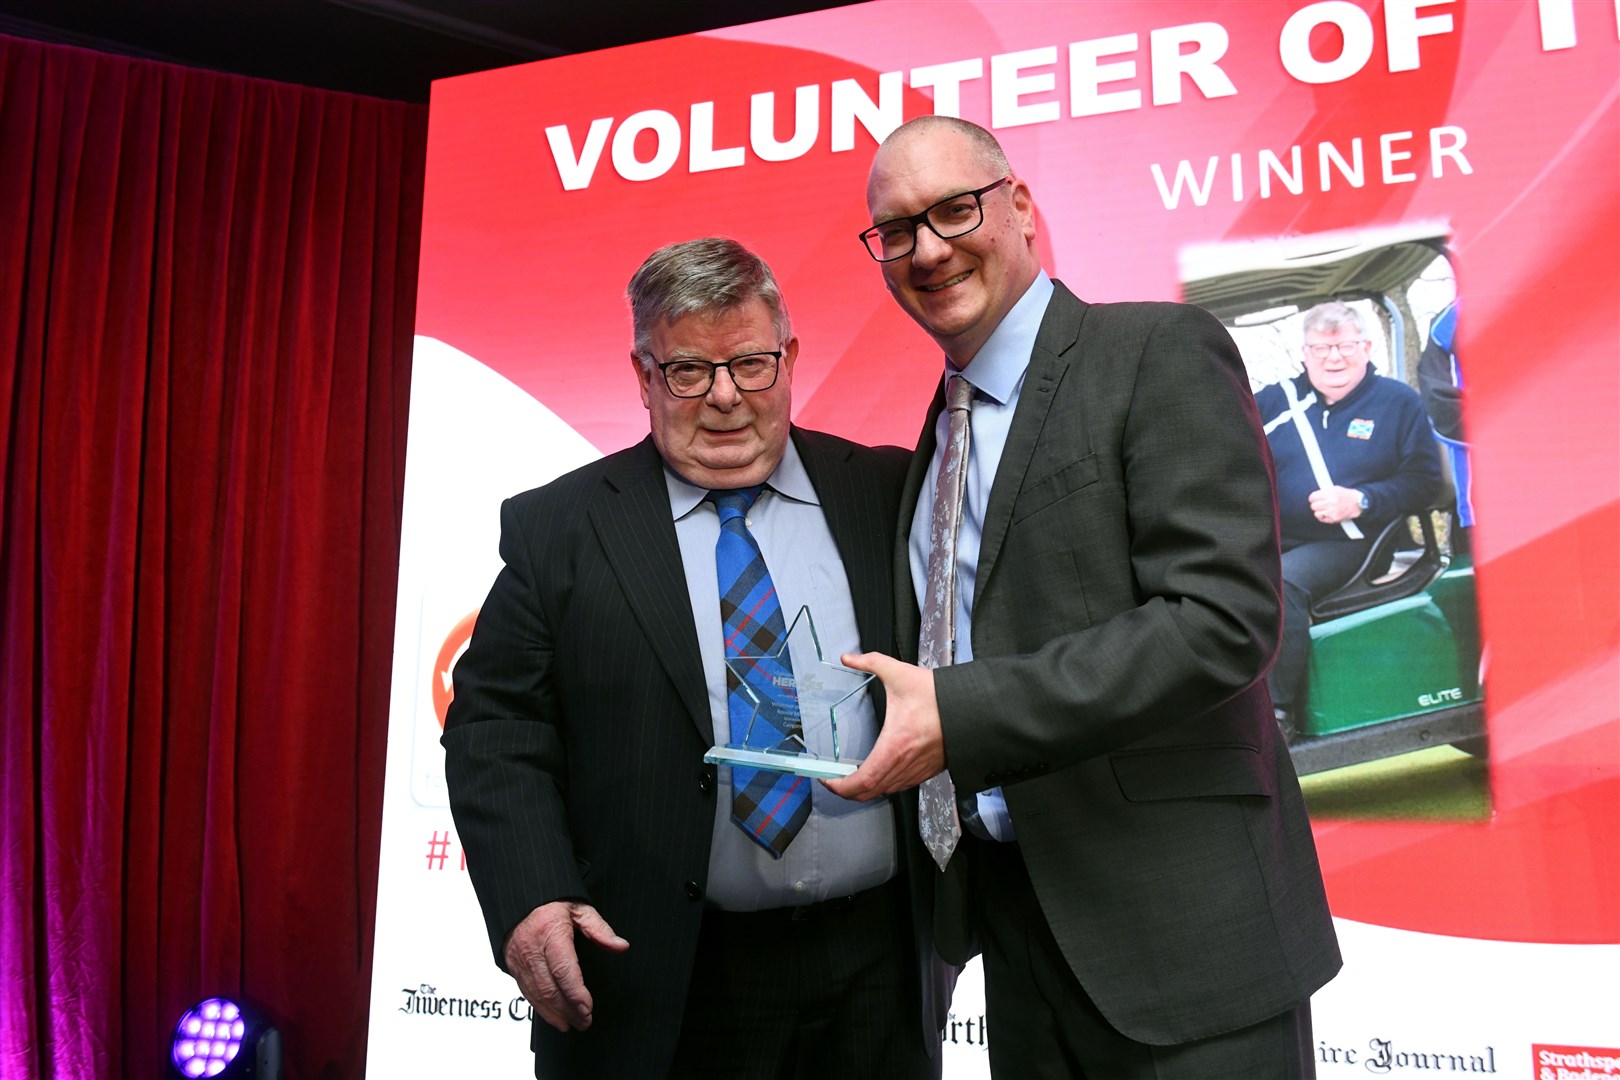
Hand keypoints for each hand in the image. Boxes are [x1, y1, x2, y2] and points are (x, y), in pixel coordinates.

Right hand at [503, 901, 627, 1031]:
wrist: (520, 896)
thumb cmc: (551, 902)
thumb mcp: (580, 909)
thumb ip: (600, 929)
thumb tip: (620, 946)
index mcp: (549, 932)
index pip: (563, 970)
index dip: (576, 993)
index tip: (588, 1008)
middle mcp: (531, 948)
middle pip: (549, 988)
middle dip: (568, 1010)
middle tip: (585, 1022)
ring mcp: (519, 959)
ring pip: (536, 995)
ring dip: (554, 1014)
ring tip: (572, 1024)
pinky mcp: (512, 965)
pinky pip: (526, 992)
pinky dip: (540, 1008)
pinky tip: (553, 1016)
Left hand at [823, 651, 945, 801]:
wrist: (973, 707)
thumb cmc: (939, 696)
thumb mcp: (899, 673)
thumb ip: (870, 662)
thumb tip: (849, 657)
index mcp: (894, 747)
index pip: (862, 782)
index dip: (840, 787)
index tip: (828, 780)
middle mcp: (905, 764)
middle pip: (870, 793)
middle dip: (848, 792)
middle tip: (835, 781)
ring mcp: (918, 770)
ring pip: (886, 791)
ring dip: (867, 790)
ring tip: (853, 778)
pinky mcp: (928, 769)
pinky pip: (901, 785)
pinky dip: (885, 785)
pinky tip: (880, 772)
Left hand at [1308, 486, 1362, 523]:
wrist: (1357, 503)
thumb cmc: (1345, 495)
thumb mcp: (1334, 488)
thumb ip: (1324, 491)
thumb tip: (1314, 496)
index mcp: (1330, 494)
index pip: (1312, 497)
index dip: (1312, 498)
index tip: (1314, 499)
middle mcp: (1330, 502)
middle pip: (1313, 506)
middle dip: (1315, 504)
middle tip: (1319, 504)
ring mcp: (1332, 511)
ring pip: (1316, 513)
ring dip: (1319, 511)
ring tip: (1324, 509)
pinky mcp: (1334, 519)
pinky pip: (1321, 519)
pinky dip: (1322, 516)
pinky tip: (1326, 513)